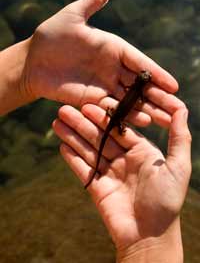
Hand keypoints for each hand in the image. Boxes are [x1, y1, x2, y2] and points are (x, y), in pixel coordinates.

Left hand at [23, 0, 182, 127]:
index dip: (157, 75)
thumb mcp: (72, 16)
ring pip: (130, 100)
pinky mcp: (92, 100)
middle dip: (159, 97)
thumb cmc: (51, 36)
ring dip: (148, 110)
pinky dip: (127, 115)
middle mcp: (113, 69)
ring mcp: (104, 86)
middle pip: (140, 85)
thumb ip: (92, 2)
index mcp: (113, 48)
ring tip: (166, 120)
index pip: (140, 63)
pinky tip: (142, 123)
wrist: (33, 62)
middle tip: (178, 109)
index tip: (174, 86)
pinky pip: (112, 109)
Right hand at [53, 104, 190, 260]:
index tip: (88, 106)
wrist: (150, 236)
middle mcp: (123, 159)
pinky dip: (72, 158)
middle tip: (64, 110)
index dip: (102, 117)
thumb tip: (182, 108)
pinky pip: (82, 169)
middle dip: (81, 123)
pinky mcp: (97, 187)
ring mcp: (109, 173)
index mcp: (140, 151)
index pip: (118, 129)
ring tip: (57, 122)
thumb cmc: (167, 201)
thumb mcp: (178, 166)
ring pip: (88, 150)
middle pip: (99, 137)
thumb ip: (179, 137)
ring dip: (72, 136)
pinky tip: (61, 145)